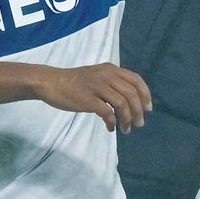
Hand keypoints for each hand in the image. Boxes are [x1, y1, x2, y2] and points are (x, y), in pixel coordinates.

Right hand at [37, 63, 151, 131]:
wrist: (51, 82)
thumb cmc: (74, 82)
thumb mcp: (97, 75)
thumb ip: (112, 83)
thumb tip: (128, 101)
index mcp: (111, 69)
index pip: (136, 80)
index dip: (145, 95)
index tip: (148, 109)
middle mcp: (107, 76)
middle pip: (132, 94)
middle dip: (138, 111)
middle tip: (139, 124)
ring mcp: (97, 87)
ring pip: (122, 104)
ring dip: (127, 119)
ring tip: (125, 129)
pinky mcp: (88, 99)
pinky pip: (107, 113)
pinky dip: (112, 122)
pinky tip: (110, 128)